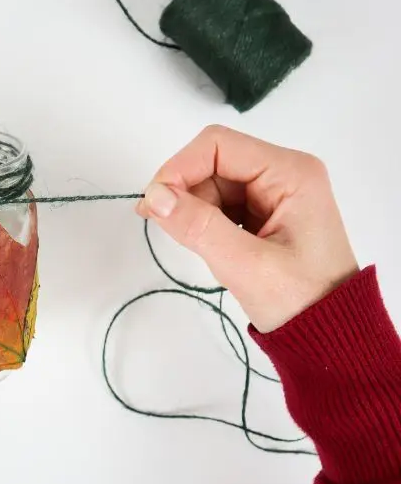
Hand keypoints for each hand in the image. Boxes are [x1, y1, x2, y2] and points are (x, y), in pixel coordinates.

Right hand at [137, 125, 357, 332]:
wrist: (330, 337)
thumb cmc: (299, 300)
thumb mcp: (246, 265)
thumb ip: (198, 226)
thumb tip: (153, 197)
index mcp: (290, 173)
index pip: (218, 146)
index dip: (179, 167)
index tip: (153, 203)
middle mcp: (284, 173)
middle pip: (213, 163)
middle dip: (185, 192)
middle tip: (164, 226)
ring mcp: (275, 194)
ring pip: (213, 186)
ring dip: (195, 212)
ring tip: (200, 249)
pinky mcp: (266, 214)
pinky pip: (222, 206)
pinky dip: (206, 224)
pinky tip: (210, 249)